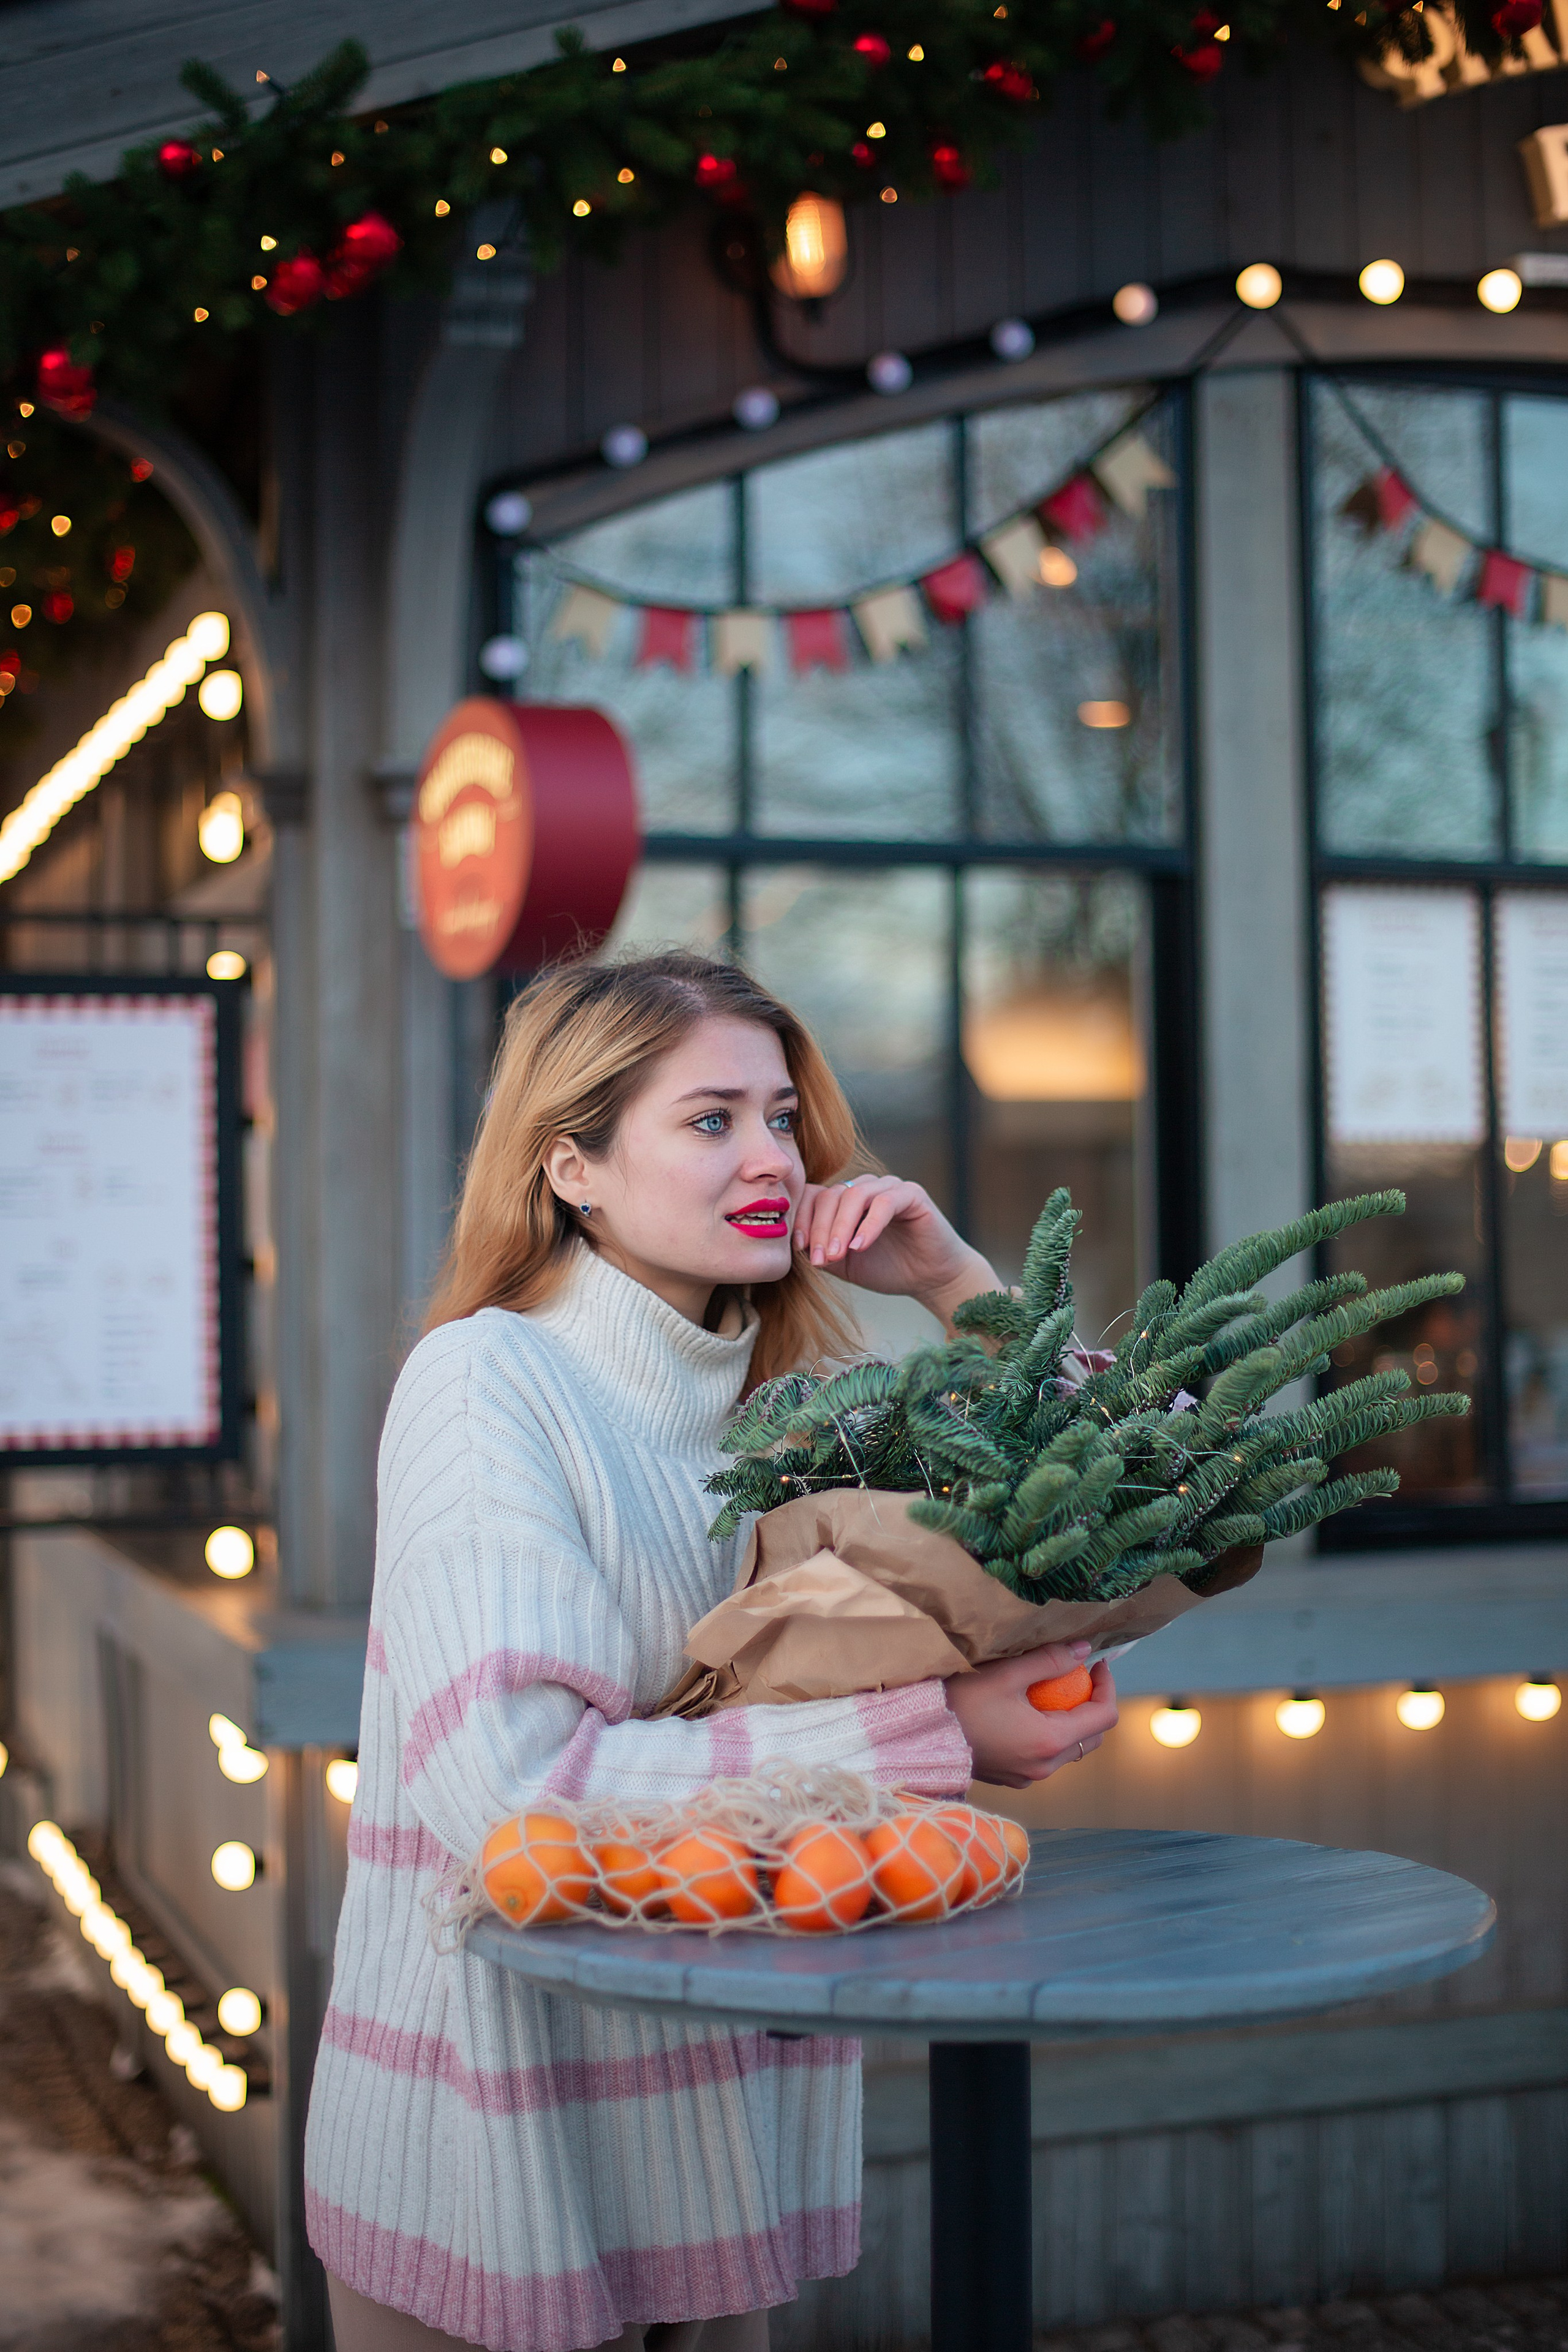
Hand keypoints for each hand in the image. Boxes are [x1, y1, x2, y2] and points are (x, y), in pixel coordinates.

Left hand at [793, 1174, 997, 1328]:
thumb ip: (820, 1250)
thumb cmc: (887, 1268)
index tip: (798, 1248)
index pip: (814, 1195)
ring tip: (835, 1255)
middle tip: (818, 1259)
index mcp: (845, 1200)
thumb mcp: (844, 1263)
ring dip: (840, 1227)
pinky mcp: (912, 1194)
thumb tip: (794, 1245)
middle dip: (819, 1229)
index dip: (802, 1218)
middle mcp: (865, 1187)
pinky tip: (860, 1247)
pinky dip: (868, 1226)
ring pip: (854, 1195)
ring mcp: (889, 1187)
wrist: (930, 1279)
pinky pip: (885, 1203)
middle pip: (831, 1195)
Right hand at [942, 1645, 1118, 1788]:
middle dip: (1092, 1704)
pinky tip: (1029, 1712)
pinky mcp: (1014, 1778)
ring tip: (1052, 1691)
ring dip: (1072, 1721)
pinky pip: (1047, 1757)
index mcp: (1049, 1741)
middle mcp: (1045, 1766)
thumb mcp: (1007, 1674)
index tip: (1097, 1663)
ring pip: (1070, 1749)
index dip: (1107, 1686)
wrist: (921, 1737)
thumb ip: (1049, 1661)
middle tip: (1076, 1674)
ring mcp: (1029, 1776)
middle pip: (1091, 1736)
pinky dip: (1050, 1734)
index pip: (1104, 1716)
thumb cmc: (962, 1703)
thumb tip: (1084, 1650)